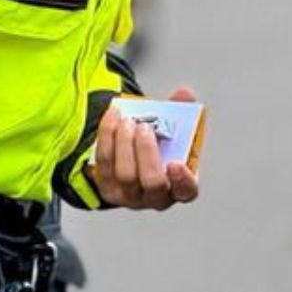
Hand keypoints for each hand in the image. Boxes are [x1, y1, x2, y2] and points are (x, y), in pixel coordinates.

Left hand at [91, 85, 201, 210]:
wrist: (131, 158)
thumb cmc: (159, 147)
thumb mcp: (174, 130)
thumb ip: (182, 112)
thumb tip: (184, 94)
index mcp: (180, 186)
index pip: (186, 191)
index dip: (182, 180)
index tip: (176, 164)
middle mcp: (156, 197)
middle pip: (152, 182)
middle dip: (147, 152)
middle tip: (144, 128)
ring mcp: (129, 196)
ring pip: (125, 174)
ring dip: (125, 143)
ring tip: (128, 121)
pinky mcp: (107, 187)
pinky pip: (105, 163)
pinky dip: (108, 136)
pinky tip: (113, 118)